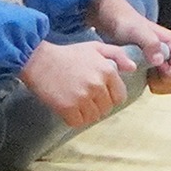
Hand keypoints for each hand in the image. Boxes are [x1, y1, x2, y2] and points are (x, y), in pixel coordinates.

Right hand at [19, 39, 133, 127]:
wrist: (37, 60)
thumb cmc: (67, 54)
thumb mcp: (94, 48)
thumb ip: (117, 55)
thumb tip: (133, 69)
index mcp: (107, 71)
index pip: (119, 97)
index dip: (109, 97)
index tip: (97, 93)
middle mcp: (97, 85)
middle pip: (106, 109)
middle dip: (97, 105)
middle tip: (82, 96)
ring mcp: (83, 98)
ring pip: (93, 117)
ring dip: (85, 113)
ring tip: (74, 101)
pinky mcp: (68, 108)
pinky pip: (78, 122)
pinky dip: (73, 118)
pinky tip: (66, 107)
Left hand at [87, 0, 170, 93]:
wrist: (119, 24)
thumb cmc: (127, 25)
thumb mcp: (136, 31)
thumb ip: (149, 43)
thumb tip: (159, 60)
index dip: (165, 75)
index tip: (150, 67)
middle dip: (160, 82)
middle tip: (144, 72)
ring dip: (157, 85)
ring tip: (142, 73)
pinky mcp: (163, 69)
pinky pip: (164, 86)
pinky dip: (153, 85)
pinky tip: (142, 75)